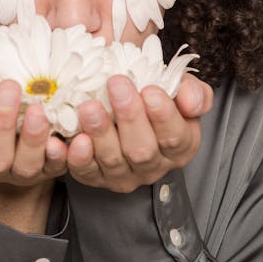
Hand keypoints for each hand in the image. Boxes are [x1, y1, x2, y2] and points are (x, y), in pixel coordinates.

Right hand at [0, 78, 69, 232]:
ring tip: (37, 109)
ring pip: (26, 165)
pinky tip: (61, 138)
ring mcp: (22, 172)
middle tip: (10, 86)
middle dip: (1, 121)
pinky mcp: (50, 171)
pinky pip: (56, 168)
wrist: (10, 155)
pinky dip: (60, 155)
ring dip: (32, 138)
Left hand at [66, 73, 212, 192]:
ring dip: (100, 133)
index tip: (149, 90)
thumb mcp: (180, 87)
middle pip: (142, 151)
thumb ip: (194, 92)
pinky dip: (74, 157)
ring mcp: (123, 174)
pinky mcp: (95, 176)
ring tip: (89, 107)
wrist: (125, 100)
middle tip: (116, 85)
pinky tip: (68, 140)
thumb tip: (190, 101)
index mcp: (181, 145)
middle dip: (129, 117)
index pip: (175, 137)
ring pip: (112, 161)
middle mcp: (153, 165)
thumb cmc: (153, 93)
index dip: (163, 115)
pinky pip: (84, 171)